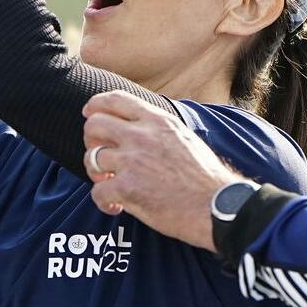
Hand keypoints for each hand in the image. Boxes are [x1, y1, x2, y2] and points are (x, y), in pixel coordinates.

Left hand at [82, 90, 240, 248]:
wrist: (217, 206)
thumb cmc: (205, 177)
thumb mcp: (184, 137)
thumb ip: (159, 128)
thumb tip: (140, 123)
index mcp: (157, 121)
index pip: (115, 99)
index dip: (95, 105)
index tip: (89, 114)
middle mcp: (141, 136)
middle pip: (94, 125)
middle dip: (91, 141)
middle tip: (101, 156)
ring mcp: (132, 161)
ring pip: (91, 158)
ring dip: (96, 173)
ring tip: (109, 183)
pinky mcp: (127, 188)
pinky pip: (97, 191)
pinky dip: (103, 201)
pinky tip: (116, 207)